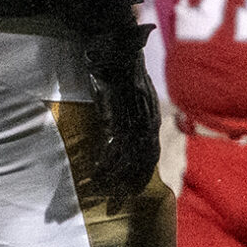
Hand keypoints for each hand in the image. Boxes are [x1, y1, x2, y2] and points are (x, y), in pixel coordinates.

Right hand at [82, 26, 161, 202]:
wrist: (116, 45)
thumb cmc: (119, 66)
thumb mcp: (130, 91)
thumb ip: (127, 110)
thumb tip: (118, 127)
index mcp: (150, 116)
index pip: (150, 153)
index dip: (140, 174)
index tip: (131, 191)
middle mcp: (147, 119)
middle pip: (142, 160)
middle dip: (129, 183)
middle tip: (115, 201)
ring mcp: (133, 117)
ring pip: (128, 157)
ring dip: (114, 177)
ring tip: (100, 192)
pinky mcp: (118, 113)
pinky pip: (114, 144)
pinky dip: (105, 162)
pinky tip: (96, 173)